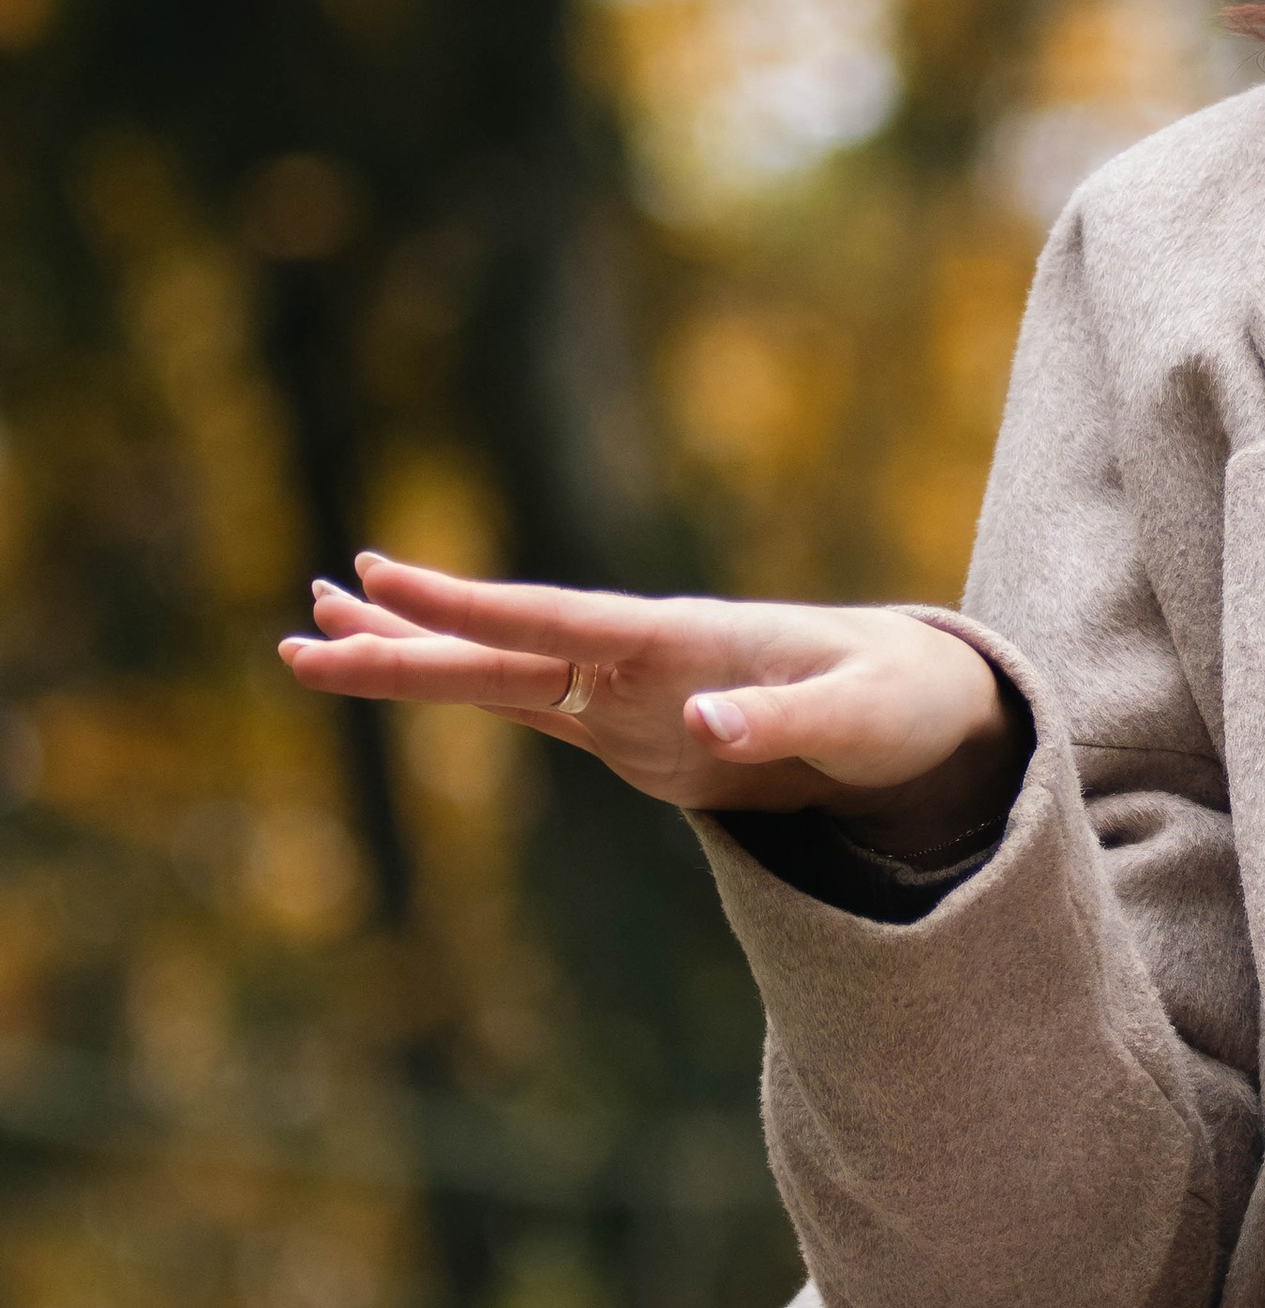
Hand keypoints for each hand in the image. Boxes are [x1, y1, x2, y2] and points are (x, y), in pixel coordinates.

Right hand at [280, 554, 1027, 854]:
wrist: (919, 708)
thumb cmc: (900, 703)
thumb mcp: (861, 719)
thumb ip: (784, 721)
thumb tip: (706, 725)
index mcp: (683, 638)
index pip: (560, 620)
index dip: (473, 606)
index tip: (385, 578)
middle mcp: (640, 657)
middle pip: (503, 647)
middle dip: (405, 641)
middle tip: (301, 626)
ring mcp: (627, 692)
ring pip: (497, 673)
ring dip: (410, 657)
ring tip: (310, 637)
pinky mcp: (630, 729)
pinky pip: (527, 708)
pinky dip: (461, 691)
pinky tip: (398, 671)